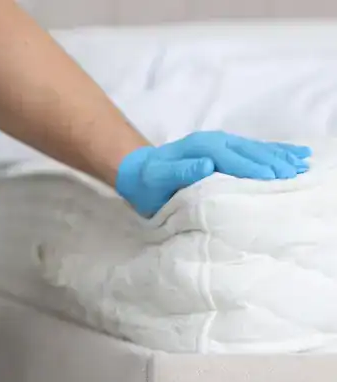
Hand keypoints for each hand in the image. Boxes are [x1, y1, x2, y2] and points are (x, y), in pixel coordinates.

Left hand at [116, 131, 311, 217]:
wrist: (138, 170)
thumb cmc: (147, 181)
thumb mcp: (157, 178)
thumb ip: (179, 172)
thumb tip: (206, 165)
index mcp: (201, 148)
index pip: (232, 159)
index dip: (252, 168)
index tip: (272, 177)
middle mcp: (214, 142)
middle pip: (250, 151)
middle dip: (272, 162)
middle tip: (294, 174)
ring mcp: (221, 144)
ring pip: (255, 149)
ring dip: (278, 156)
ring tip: (301, 164)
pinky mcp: (224, 151)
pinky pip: (253, 151)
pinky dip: (273, 153)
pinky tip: (291, 156)